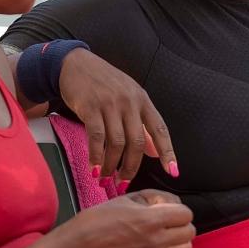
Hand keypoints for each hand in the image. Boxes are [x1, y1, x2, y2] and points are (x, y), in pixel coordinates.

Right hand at [58, 48, 177, 181]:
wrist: (75, 64)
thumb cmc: (103, 83)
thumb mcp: (128, 97)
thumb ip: (142, 124)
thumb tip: (155, 152)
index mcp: (142, 100)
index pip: (160, 129)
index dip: (168, 152)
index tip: (173, 172)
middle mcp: (129, 101)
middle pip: (137, 142)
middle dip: (131, 168)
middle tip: (123, 183)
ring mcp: (110, 104)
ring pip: (117, 143)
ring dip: (111, 166)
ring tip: (105, 178)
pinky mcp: (90, 107)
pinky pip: (97, 137)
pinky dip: (96, 156)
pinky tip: (93, 167)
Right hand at [58, 194, 193, 247]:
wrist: (80, 247)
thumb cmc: (98, 220)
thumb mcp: (126, 200)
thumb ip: (151, 200)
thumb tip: (169, 202)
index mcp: (150, 220)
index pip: (185, 214)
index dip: (179, 208)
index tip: (169, 208)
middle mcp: (156, 241)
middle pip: (189, 232)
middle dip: (182, 223)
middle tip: (169, 220)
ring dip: (180, 240)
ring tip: (166, 234)